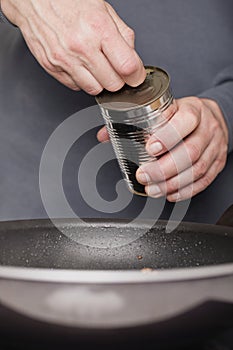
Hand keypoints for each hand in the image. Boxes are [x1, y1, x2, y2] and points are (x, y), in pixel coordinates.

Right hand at [1, 0, 145, 93]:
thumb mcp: (103, 9)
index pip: (127, 66)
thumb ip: (123, 35)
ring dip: (100, 82)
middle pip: (113, 84)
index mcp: (98, 28)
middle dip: (118, 79)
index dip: (136, 75)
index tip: (135, 75)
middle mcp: (81, 47)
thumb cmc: (67, 1)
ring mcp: (65, 60)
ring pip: (95, 90)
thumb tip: (132, 59)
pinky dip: (82, 80)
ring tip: (96, 66)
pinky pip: (76, 87)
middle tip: (114, 68)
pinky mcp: (53, 68)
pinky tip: (80, 65)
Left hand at [97, 97, 228, 200]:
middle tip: (145, 176)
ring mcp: (215, 146)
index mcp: (194, 110)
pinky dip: (187, 190)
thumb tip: (104, 135)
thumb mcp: (165, 109)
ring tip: (154, 189)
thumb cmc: (184, 114)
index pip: (186, 121)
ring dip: (173, 183)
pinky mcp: (218, 162)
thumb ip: (134, 121)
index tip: (150, 149)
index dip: (168, 137)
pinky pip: (205, 180)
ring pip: (197, 168)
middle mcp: (207, 128)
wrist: (211, 117)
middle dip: (164, 168)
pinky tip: (171, 193)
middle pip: (190, 151)